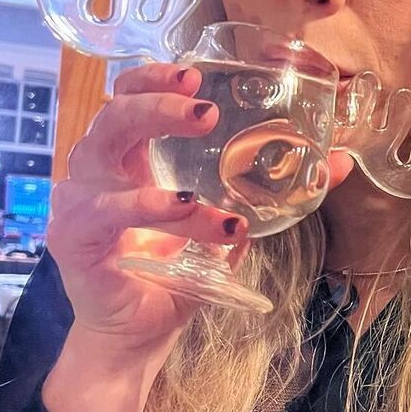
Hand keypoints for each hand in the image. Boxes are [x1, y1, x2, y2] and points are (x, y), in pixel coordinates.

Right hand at [47, 61, 253, 351]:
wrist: (139, 337)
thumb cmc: (175, 278)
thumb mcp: (229, 229)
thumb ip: (272, 194)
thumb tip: (338, 164)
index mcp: (128, 163)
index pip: (127, 98)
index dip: (153, 78)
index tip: (195, 74)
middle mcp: (97, 175)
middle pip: (112, 114)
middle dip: (156, 101)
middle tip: (204, 107)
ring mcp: (79, 203)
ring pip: (106, 156)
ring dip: (156, 142)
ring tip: (205, 142)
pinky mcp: (72, 238)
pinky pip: (107, 212)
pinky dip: (149, 206)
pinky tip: (184, 206)